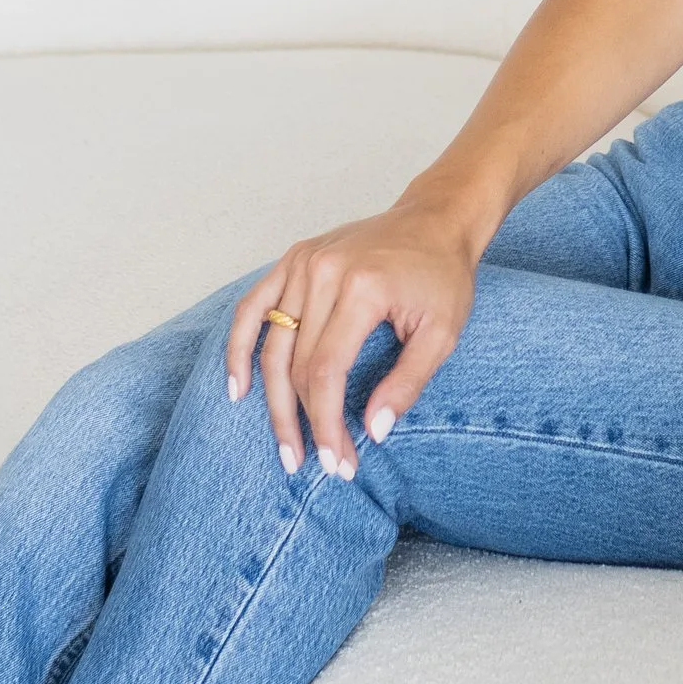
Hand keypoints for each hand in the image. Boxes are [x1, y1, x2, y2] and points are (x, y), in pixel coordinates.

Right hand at [223, 197, 484, 475]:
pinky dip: (239, 347)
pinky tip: (239, 388)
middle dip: (304, 422)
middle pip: (296, 364)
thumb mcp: (443, 333)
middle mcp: (325, 271)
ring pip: (273, 346)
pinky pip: (253, 307)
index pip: (327, 372)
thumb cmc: (442, 276)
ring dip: (272, 402)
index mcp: (362, 288)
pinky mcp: (294, 258)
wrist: (437, 219)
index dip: (327, 423)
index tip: (338, 462)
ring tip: (284, 445)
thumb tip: (373, 431)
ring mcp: (304, 261)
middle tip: (313, 464)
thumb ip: (408, 383)